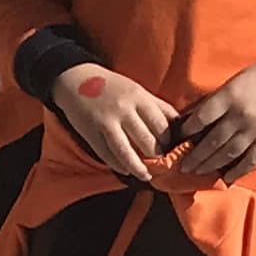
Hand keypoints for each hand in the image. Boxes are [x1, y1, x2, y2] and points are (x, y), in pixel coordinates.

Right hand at [53, 62, 180, 180]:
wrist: (76, 79)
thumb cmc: (112, 86)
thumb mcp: (136, 90)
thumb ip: (156, 106)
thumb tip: (179, 125)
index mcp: (138, 97)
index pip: (161, 125)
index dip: (168, 140)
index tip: (170, 148)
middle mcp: (123, 110)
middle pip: (147, 141)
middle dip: (156, 155)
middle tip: (159, 162)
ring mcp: (106, 123)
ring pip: (127, 152)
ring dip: (139, 168)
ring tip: (146, 175)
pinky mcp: (91, 133)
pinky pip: (108, 155)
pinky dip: (118, 165)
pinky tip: (125, 170)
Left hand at [169, 49, 255, 182]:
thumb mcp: (237, 80)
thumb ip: (219, 98)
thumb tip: (196, 118)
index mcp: (231, 96)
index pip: (202, 117)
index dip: (188, 129)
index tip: (179, 137)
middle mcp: (241, 115)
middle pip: (212, 141)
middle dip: (195, 156)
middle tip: (181, 166)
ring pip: (228, 153)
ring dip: (210, 165)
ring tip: (196, 173)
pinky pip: (251, 160)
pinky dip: (238, 171)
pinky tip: (225, 179)